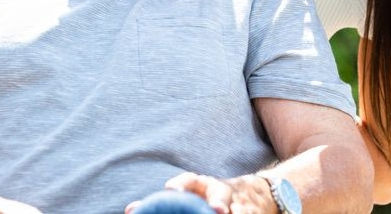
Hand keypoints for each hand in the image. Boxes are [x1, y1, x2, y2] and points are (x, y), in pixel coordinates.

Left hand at [162, 173, 276, 213]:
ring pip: (240, 206)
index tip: (170, 189)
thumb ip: (169, 202)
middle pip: (220, 192)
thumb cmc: (215, 196)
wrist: (258, 193)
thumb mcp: (196, 194)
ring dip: (238, 211)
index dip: (180, 184)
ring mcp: (241, 201)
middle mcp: (222, 190)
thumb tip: (133, 210)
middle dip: (219, 201)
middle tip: (216, 209)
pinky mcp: (255, 211)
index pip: (189, 180)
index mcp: (203, 184)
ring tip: (234, 213)